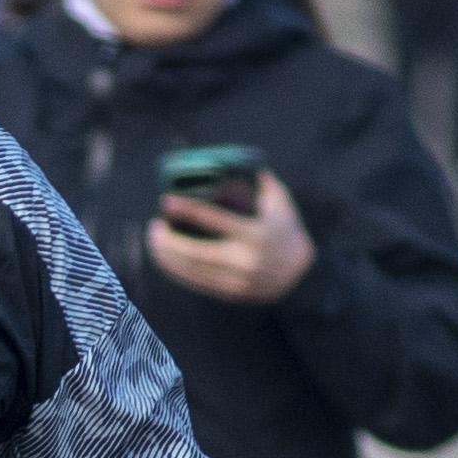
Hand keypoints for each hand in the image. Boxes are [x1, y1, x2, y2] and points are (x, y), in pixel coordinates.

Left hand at [145, 174, 317, 305]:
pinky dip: (178, 273)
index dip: (187, 209)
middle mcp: (243, 260)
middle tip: (153, 228)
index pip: (214, 219)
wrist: (304, 278)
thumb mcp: (282, 205)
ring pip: (192, 271)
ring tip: (153, 243)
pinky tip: (166, 261)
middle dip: (169, 241)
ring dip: (168, 258)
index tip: (166, 201)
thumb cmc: (289, 235)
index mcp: (253, 234)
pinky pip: (198, 284)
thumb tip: (246, 164)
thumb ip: (264, 184)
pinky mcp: (231, 293)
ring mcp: (236, 280)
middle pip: (195, 252)